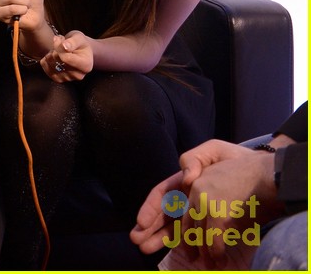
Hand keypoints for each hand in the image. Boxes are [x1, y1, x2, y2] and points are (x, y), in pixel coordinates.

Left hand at [41, 28, 93, 81]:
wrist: (78, 51)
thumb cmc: (79, 43)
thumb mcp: (79, 37)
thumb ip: (72, 42)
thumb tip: (65, 46)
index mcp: (86, 65)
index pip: (65, 58)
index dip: (58, 47)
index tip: (59, 39)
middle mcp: (78, 75)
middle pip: (57, 60)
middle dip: (55, 49)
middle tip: (61, 44)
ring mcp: (67, 78)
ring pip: (50, 63)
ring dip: (50, 54)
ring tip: (58, 50)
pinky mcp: (58, 79)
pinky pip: (45, 68)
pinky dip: (46, 60)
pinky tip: (52, 56)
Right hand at [131, 139, 280, 263]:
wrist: (265, 172)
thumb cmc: (236, 160)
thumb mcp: (213, 150)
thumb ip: (194, 159)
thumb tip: (187, 179)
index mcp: (184, 181)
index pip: (162, 195)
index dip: (150, 208)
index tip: (142, 222)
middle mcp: (188, 198)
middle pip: (164, 215)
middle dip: (150, 228)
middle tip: (138, 241)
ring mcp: (201, 212)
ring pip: (177, 227)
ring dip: (162, 239)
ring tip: (148, 249)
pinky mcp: (216, 224)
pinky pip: (198, 235)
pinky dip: (188, 244)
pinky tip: (181, 252)